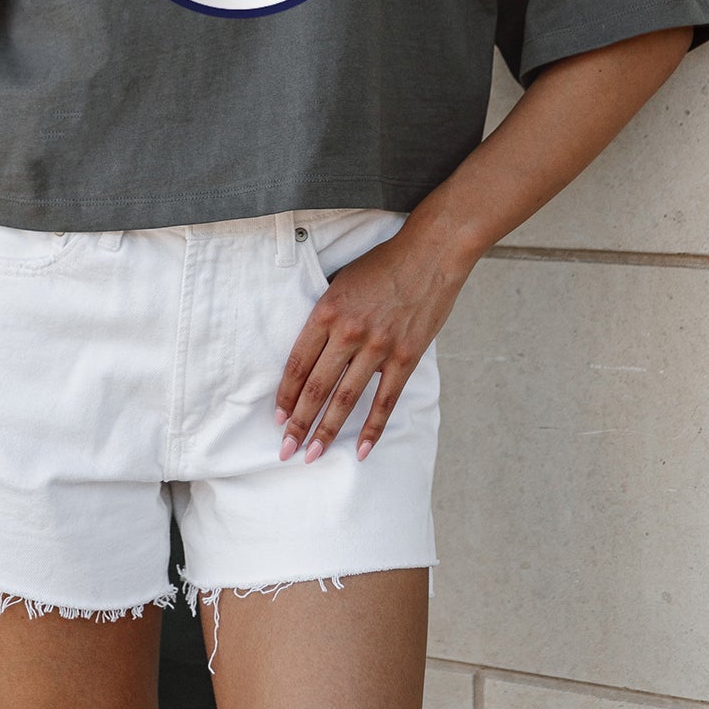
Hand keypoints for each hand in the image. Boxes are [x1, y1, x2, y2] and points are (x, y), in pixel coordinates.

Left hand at [274, 220, 474, 464]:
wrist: (430, 253)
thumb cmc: (383, 264)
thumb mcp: (341, 281)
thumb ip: (326, 317)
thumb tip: (311, 353)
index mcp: (326, 311)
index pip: (297, 364)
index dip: (285, 395)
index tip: (278, 418)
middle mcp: (348, 332)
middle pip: (316, 388)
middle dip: (298, 424)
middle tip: (286, 451)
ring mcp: (378, 347)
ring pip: (346, 399)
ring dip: (327, 431)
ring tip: (312, 455)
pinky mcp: (406, 357)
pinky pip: (385, 400)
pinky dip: (372, 428)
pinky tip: (360, 450)